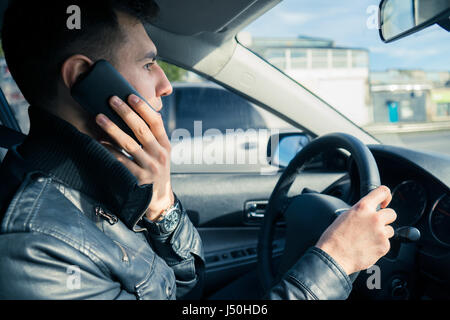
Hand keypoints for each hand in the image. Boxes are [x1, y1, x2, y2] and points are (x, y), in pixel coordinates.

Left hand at [95, 94, 173, 220]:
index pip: (156, 123)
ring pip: (129, 144)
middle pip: (141, 130)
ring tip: (99, 117)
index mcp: (165, 145)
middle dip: (125, 113)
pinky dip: (109, 150)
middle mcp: (159, 155)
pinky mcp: (138, 178)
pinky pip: (121, 161)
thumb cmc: (156, 171)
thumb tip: (138, 112)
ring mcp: (149, 167)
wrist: (159, 199)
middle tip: (111, 99)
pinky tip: (99, 141)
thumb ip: (153, 137)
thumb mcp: (161, 153)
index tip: (130, 96)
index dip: (143, 108)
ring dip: (112, 129)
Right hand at [315, 185, 396, 274]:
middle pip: (391, 213)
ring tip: (367, 239)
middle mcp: (374, 218)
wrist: (334, 257)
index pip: (382, 192)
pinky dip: (379, 245)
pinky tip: (367, 247)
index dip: (386, 196)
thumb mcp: (344, 216)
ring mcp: (381, 232)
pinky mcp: (384, 246)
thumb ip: (359, 212)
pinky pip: (387, 243)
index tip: (384, 202)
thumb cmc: (334, 239)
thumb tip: (366, 213)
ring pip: (390, 230)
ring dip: (382, 233)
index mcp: (362, 207)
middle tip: (374, 226)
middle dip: (385, 219)